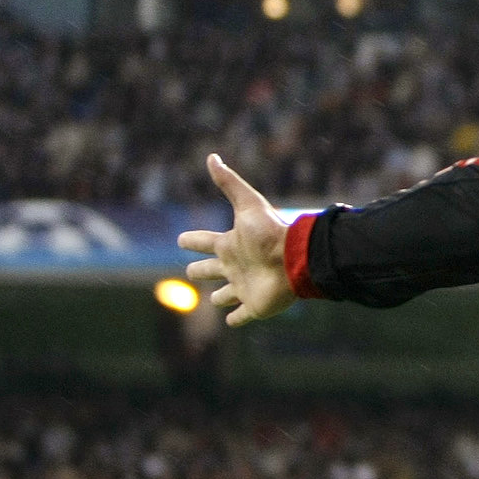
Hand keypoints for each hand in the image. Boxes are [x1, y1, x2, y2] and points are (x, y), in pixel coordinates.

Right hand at [177, 154, 295, 326]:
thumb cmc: (270, 233)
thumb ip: (230, 183)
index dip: (192, 240)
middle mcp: (236, 266)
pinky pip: (243, 316)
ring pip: (226, 294)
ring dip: (220, 297)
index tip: (181, 239)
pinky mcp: (255, 306)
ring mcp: (245, 287)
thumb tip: (212, 157)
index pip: (205, 242)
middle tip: (190, 270)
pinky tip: (231, 322)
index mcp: (231, 244)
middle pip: (211, 269)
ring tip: (215, 299)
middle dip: (200, 270)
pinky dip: (236, 319)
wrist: (296, 259)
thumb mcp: (247, 204)